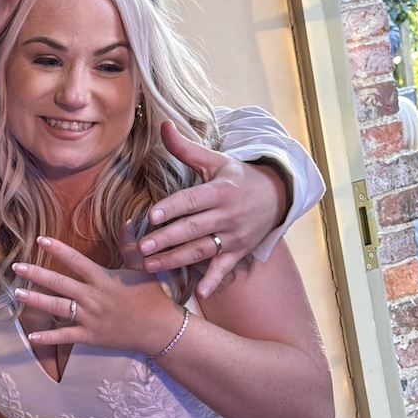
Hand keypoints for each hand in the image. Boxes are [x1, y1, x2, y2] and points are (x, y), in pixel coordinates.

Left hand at [12, 235, 180, 354]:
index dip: (58, 249)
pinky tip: (32, 335)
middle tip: (16, 267)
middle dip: (36, 274)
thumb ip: (129, 246)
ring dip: (36, 300)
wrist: (161, 330)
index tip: (40, 240)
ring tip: (18, 293)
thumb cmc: (153, 297)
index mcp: (103, 279)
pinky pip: (66, 337)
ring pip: (58, 308)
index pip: (76, 261)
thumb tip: (126, 222)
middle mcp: (93, 297)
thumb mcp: (142, 268)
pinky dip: (49, 337)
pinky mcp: (91, 336)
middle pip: (59, 283)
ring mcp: (90, 318)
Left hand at [138, 120, 287, 297]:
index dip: (172, 208)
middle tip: (141, 249)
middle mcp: (228, 215)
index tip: (150, 216)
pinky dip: (214, 281)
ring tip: (150, 266)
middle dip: (166, 239)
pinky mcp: (238, 252)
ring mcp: (234, 236)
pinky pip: (224, 269)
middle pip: (192, 229)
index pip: (192, 200)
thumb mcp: (215, 160)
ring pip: (201, 250)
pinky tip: (199, 293)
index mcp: (220, 191)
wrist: (276, 195)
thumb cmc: (237, 177)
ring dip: (176, 260)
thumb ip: (186, 148)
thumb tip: (163, 124)